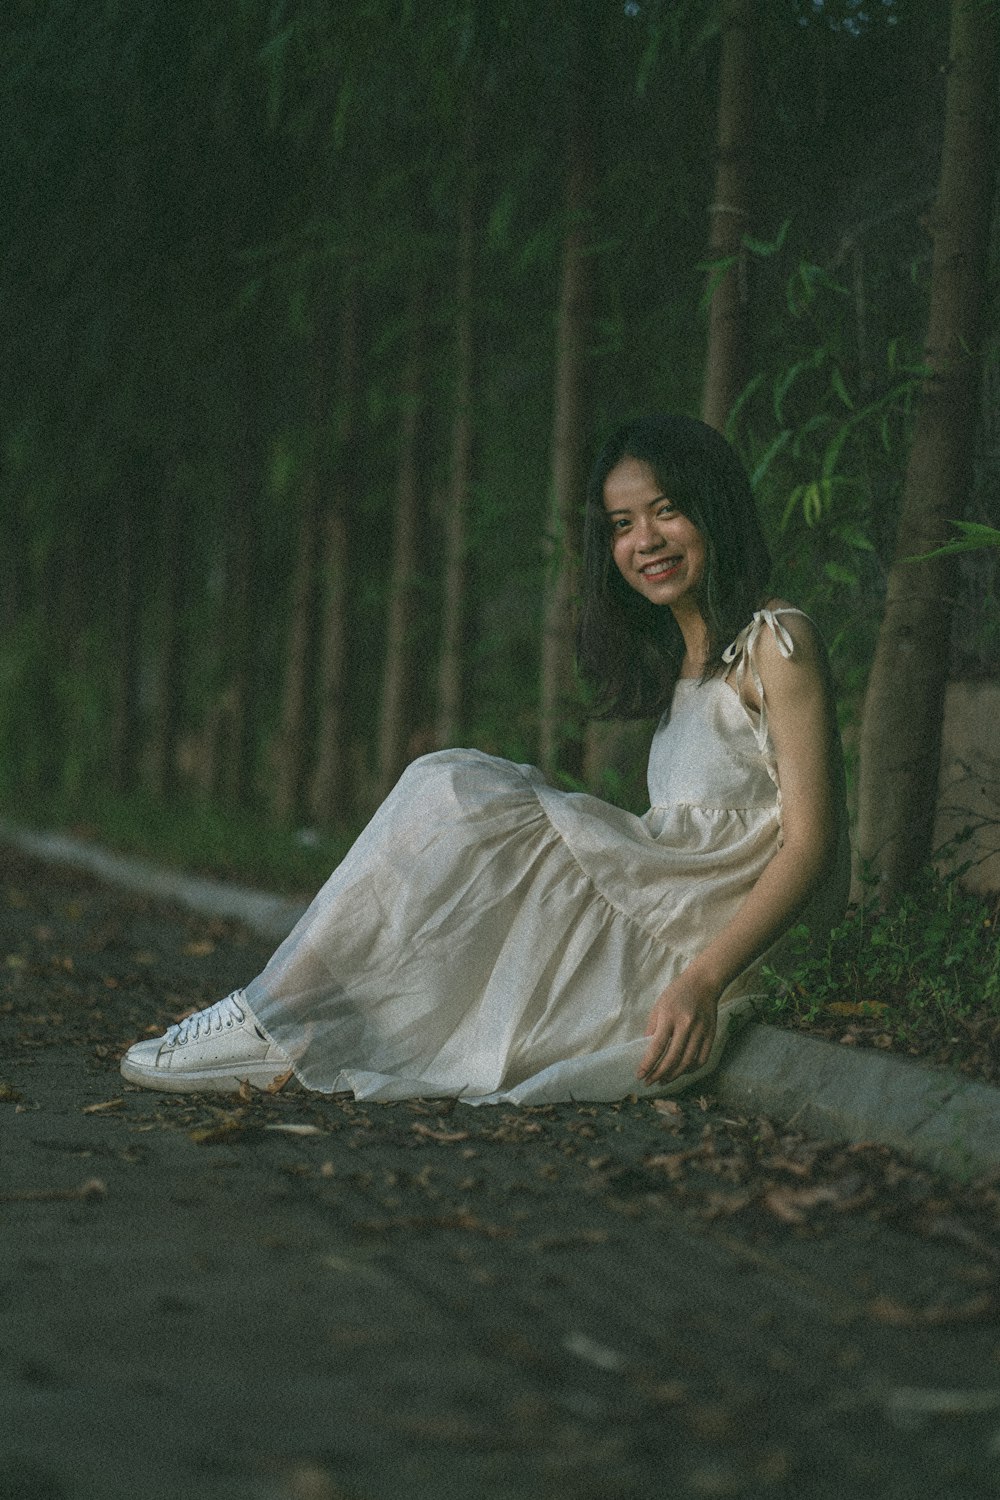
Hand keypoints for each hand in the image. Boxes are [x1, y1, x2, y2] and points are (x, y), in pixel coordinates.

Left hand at [638, 971, 718, 1085]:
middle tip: (650, 1082)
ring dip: (674, 1075)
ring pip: (688, 1061)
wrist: (703, 982)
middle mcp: (686, 1025)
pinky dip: (692, 1069)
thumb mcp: (659, 1006)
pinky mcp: (711, 1035)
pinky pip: (702, 1059)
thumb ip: (652, 1029)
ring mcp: (701, 1031)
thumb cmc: (677, 993)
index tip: (640, 1075)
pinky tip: (682, 1071)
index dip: (648, 1064)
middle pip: (672, 1057)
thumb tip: (647, 1051)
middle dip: (659, 1073)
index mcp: (669, 1017)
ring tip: (664, 1080)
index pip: (657, 1046)